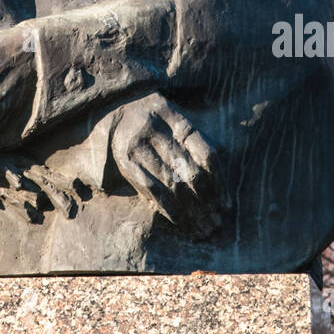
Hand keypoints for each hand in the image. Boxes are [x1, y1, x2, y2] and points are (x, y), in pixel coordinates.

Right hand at [109, 92, 227, 239]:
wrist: (108, 104)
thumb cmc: (147, 114)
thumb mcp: (171, 116)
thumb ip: (191, 140)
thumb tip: (216, 181)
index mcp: (175, 118)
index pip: (206, 154)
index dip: (219, 183)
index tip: (225, 205)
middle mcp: (157, 130)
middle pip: (191, 173)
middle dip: (207, 203)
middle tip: (216, 223)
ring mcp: (139, 146)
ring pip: (172, 185)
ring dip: (190, 212)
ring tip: (203, 229)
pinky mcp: (125, 160)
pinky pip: (152, 190)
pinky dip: (169, 209)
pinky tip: (180, 222)